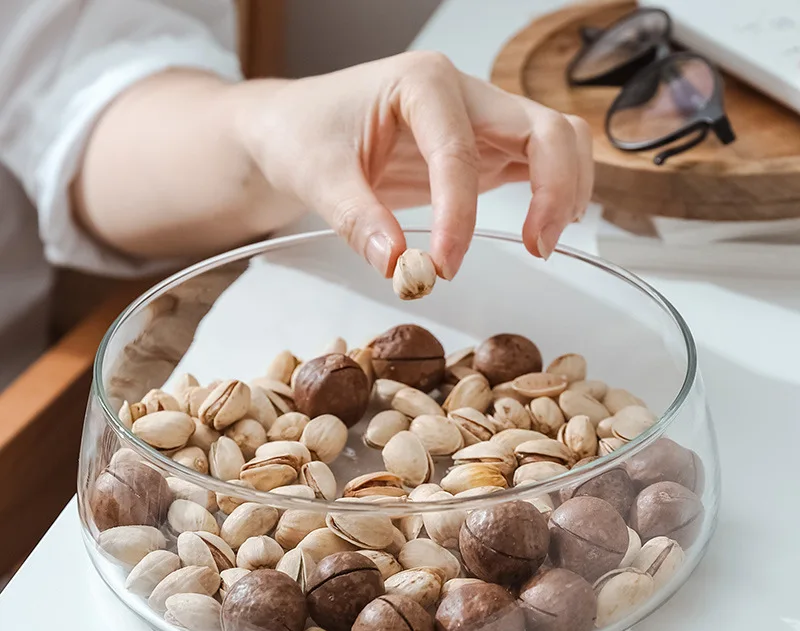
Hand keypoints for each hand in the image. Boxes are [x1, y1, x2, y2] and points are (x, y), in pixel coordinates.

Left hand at [233, 52, 593, 278]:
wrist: (298, 129)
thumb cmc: (305, 135)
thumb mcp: (318, 176)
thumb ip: (358, 219)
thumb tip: (398, 265)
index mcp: (422, 82)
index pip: (459, 151)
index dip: (460, 215)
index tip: (443, 268)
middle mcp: (463, 92)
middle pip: (543, 127)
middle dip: (553, 188)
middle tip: (536, 248)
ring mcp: (479, 120)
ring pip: (555, 139)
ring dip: (566, 188)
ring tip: (543, 242)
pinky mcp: (483, 149)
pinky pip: (538, 162)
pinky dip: (554, 192)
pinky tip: (543, 228)